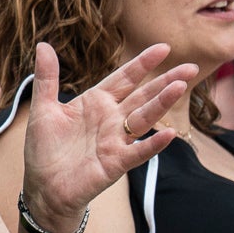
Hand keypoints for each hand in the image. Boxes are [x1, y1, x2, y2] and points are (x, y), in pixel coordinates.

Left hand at [22, 42, 195, 230]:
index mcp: (96, 103)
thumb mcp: (43, 109)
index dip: (143, 64)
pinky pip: (138, 152)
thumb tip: (43, 45)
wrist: (43, 187)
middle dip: (165, 81)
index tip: (164, 48)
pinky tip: (169, 133)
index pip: (124, 78)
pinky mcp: (116, 163)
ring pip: (144, 118)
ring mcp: (116, 141)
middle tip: (190, 67)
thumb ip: (47, 78)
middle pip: (143, 95)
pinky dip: (153, 143)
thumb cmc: (45, 149)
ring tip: (180, 87)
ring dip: (162, 104)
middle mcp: (111, 119)